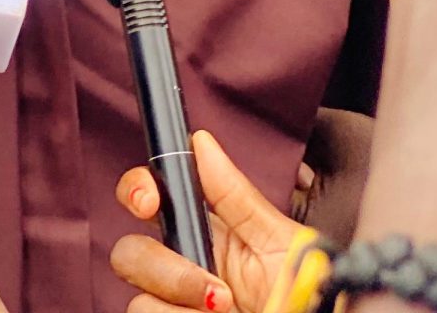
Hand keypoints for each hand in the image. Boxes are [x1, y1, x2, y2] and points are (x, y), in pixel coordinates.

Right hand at [111, 131, 295, 312]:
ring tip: (227, 310)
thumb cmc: (306, 292)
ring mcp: (177, 304)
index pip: (146, 197)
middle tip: (215, 287)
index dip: (135, 190)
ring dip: (182, 302)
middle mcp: (182, 267)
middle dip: (164, 268)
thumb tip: (200, 141)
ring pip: (139, 297)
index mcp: (202, 231)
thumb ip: (236, 195)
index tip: (148, 201)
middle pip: (130, 251)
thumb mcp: (279, 240)